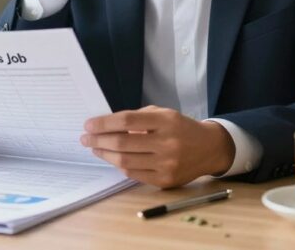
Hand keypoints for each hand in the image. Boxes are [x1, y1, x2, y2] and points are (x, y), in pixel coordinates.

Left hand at [80, 106, 234, 188]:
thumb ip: (137, 119)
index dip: (104, 123)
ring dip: (105, 154)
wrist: (209, 148)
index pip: (127, 121)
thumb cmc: (181, 128)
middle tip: (85, 138)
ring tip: (95, 148)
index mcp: (166, 121)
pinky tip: (112, 158)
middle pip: (123, 142)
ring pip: (125, 161)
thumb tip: (106, 126)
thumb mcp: (163, 114)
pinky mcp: (166, 180)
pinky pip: (134, 174)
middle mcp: (168, 143)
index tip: (88, 125)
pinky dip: (120, 165)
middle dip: (98, 140)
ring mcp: (167, 164)